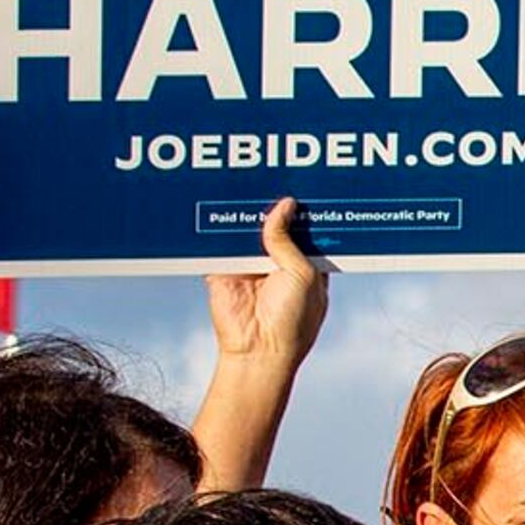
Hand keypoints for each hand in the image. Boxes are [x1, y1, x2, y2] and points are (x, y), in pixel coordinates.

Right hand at [206, 197, 330, 368]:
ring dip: (246, 213)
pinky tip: (219, 201)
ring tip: (247, 180)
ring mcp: (251, 265)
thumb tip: (284, 205)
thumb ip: (288, 240)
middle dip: (272, 205)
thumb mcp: (302, 275)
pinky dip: (218, 227)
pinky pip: (219, 243)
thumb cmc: (292, 320)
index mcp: (306, 265)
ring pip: (247, 230)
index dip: (303, 211)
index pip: (305, 230)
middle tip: (272, 174)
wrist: (257, 350)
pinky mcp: (224, 269)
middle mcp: (279, 263)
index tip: (304, 183)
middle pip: (275, 225)